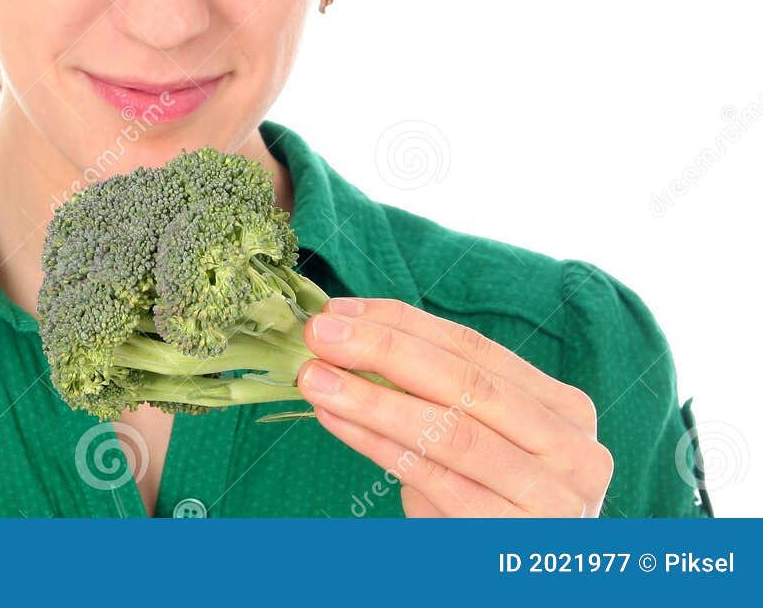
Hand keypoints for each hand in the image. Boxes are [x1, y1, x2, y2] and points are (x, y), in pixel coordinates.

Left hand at [295, 296, 613, 516]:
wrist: (522, 577)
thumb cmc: (490, 502)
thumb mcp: (477, 440)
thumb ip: (433, 392)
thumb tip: (349, 333)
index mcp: (565, 409)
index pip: (475, 349)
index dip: (402, 323)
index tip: (340, 310)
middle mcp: (572, 450)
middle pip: (467, 383)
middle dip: (385, 350)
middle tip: (321, 333)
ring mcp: (551, 498)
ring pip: (450, 432)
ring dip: (372, 398)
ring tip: (315, 377)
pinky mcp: (514, 536)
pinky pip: (435, 480)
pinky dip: (377, 445)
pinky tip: (336, 420)